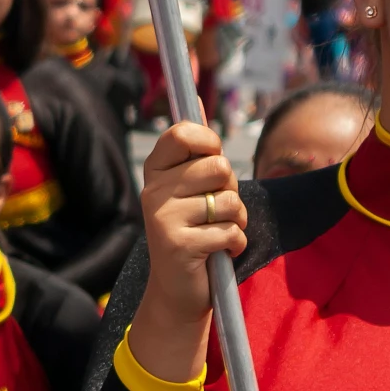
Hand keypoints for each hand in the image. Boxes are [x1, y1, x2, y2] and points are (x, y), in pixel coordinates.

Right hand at [129, 121, 245, 382]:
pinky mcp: (177, 246)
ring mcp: (162, 218)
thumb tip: (195, 98)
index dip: (210, 142)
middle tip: (216, 211)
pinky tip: (219, 254)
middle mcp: (152, 191)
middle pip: (218, 167)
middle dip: (231, 191)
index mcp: (155, 171)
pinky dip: (236, 244)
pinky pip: (230, 231)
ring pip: (229, 201)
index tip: (213, 159)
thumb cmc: (195, 232)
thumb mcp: (192, 189)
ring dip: (237, 220)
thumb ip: (197, 151)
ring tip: (218, 232)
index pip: (183, 132)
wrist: (178, 292)